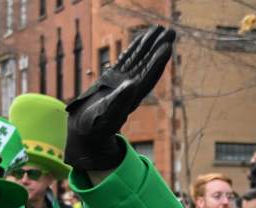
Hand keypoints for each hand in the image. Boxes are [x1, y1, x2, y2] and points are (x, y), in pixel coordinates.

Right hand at [65, 25, 175, 171]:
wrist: (85, 130)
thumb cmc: (95, 127)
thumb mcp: (107, 115)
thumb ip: (119, 101)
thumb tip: (132, 84)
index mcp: (132, 97)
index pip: (148, 76)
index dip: (157, 62)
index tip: (167, 47)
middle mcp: (130, 88)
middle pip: (147, 64)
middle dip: (158, 48)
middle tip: (170, 31)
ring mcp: (122, 81)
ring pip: (138, 59)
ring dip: (148, 45)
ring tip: (159, 29)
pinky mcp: (113, 79)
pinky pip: (125, 60)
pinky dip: (133, 49)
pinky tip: (140, 39)